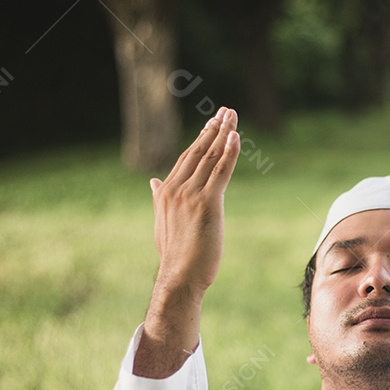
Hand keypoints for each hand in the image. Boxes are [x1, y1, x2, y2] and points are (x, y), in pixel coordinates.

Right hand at [133, 107, 239, 377]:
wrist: (178, 278)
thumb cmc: (174, 255)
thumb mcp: (162, 223)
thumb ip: (159, 199)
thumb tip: (154, 182)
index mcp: (166, 192)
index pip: (187, 158)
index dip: (202, 139)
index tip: (213, 123)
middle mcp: (176, 189)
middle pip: (199, 152)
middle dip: (214, 129)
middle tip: (227, 111)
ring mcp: (191, 195)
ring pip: (211, 158)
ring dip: (224, 135)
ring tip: (232, 116)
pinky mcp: (207, 204)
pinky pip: (220, 172)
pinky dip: (229, 153)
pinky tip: (236, 138)